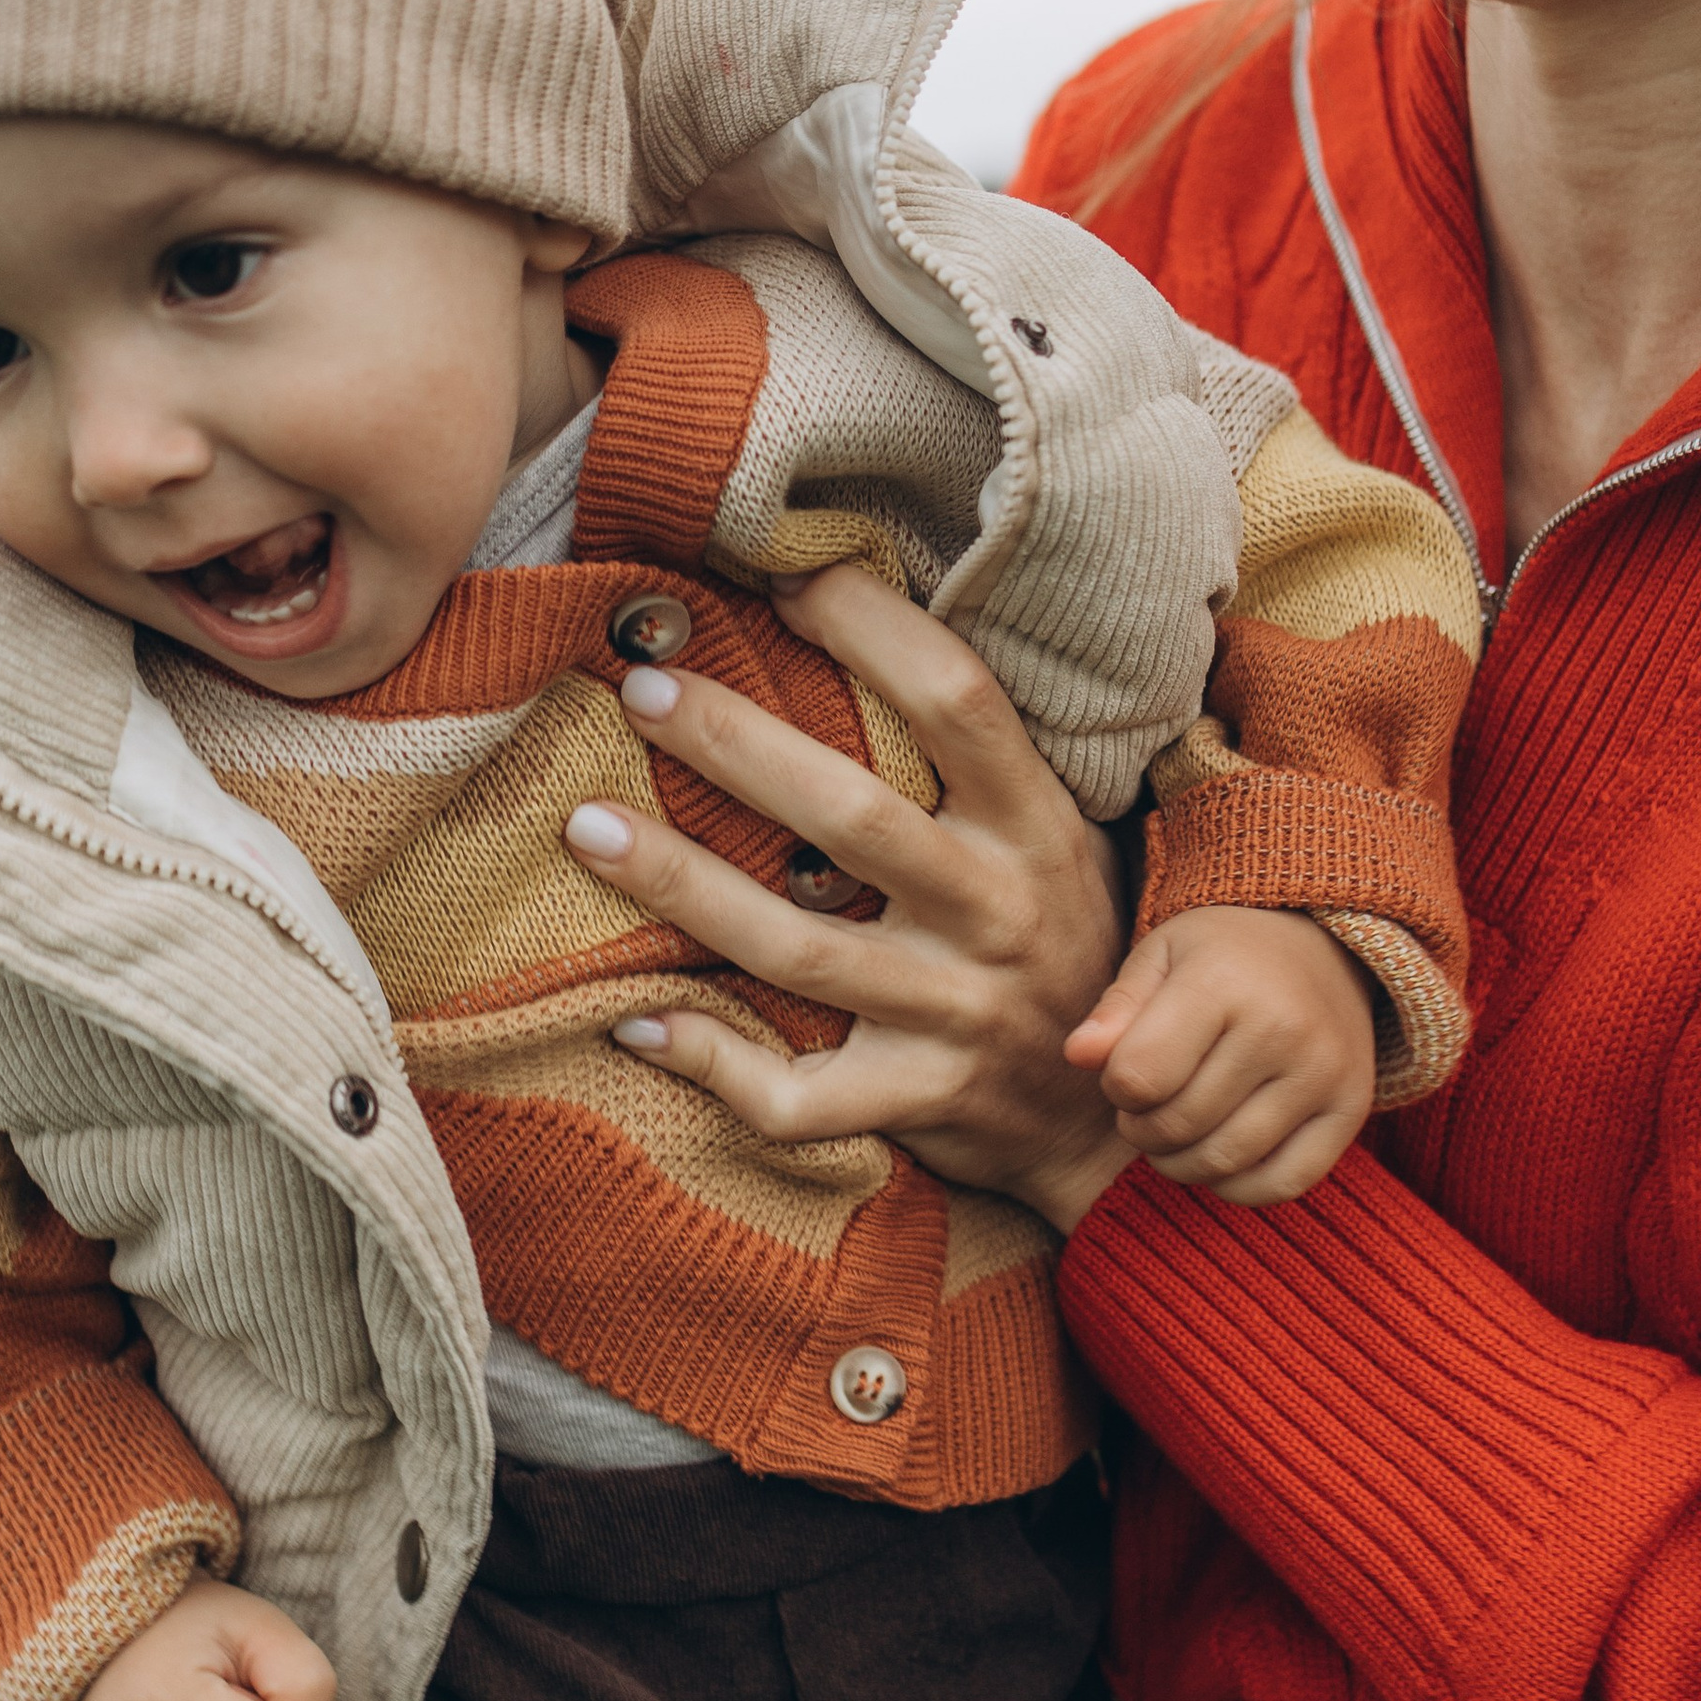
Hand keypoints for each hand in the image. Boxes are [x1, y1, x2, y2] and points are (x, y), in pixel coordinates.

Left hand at [560, 563, 1134, 1234]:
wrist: (1112, 1118)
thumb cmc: (1062, 941)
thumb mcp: (1054, 836)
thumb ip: (978, 760)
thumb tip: (852, 621)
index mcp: (1037, 827)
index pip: (959, 701)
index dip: (872, 631)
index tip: (782, 583)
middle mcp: (1000, 915)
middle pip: (852, 817)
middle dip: (737, 745)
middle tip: (643, 689)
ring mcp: (958, 1017)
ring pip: (798, 949)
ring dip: (683, 884)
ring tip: (587, 827)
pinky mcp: (919, 1101)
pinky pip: (799, 1097)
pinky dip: (712, 1062)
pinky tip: (638, 1019)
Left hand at [1067, 905, 1375, 1206]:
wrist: (1322, 946)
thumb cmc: (1221, 956)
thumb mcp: (1160, 957)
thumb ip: (1116, 1010)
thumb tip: (1077, 1056)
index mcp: (1222, 982)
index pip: (1138, 1077)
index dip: (1115, 1088)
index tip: (1127, 1072)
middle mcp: (1283, 1029)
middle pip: (1177, 1125)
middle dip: (1141, 1129)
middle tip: (1145, 1108)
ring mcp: (1323, 1073)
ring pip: (1223, 1161)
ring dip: (1179, 1163)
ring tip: (1176, 1131)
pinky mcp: (1350, 1109)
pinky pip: (1282, 1184)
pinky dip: (1236, 1188)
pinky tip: (1220, 1157)